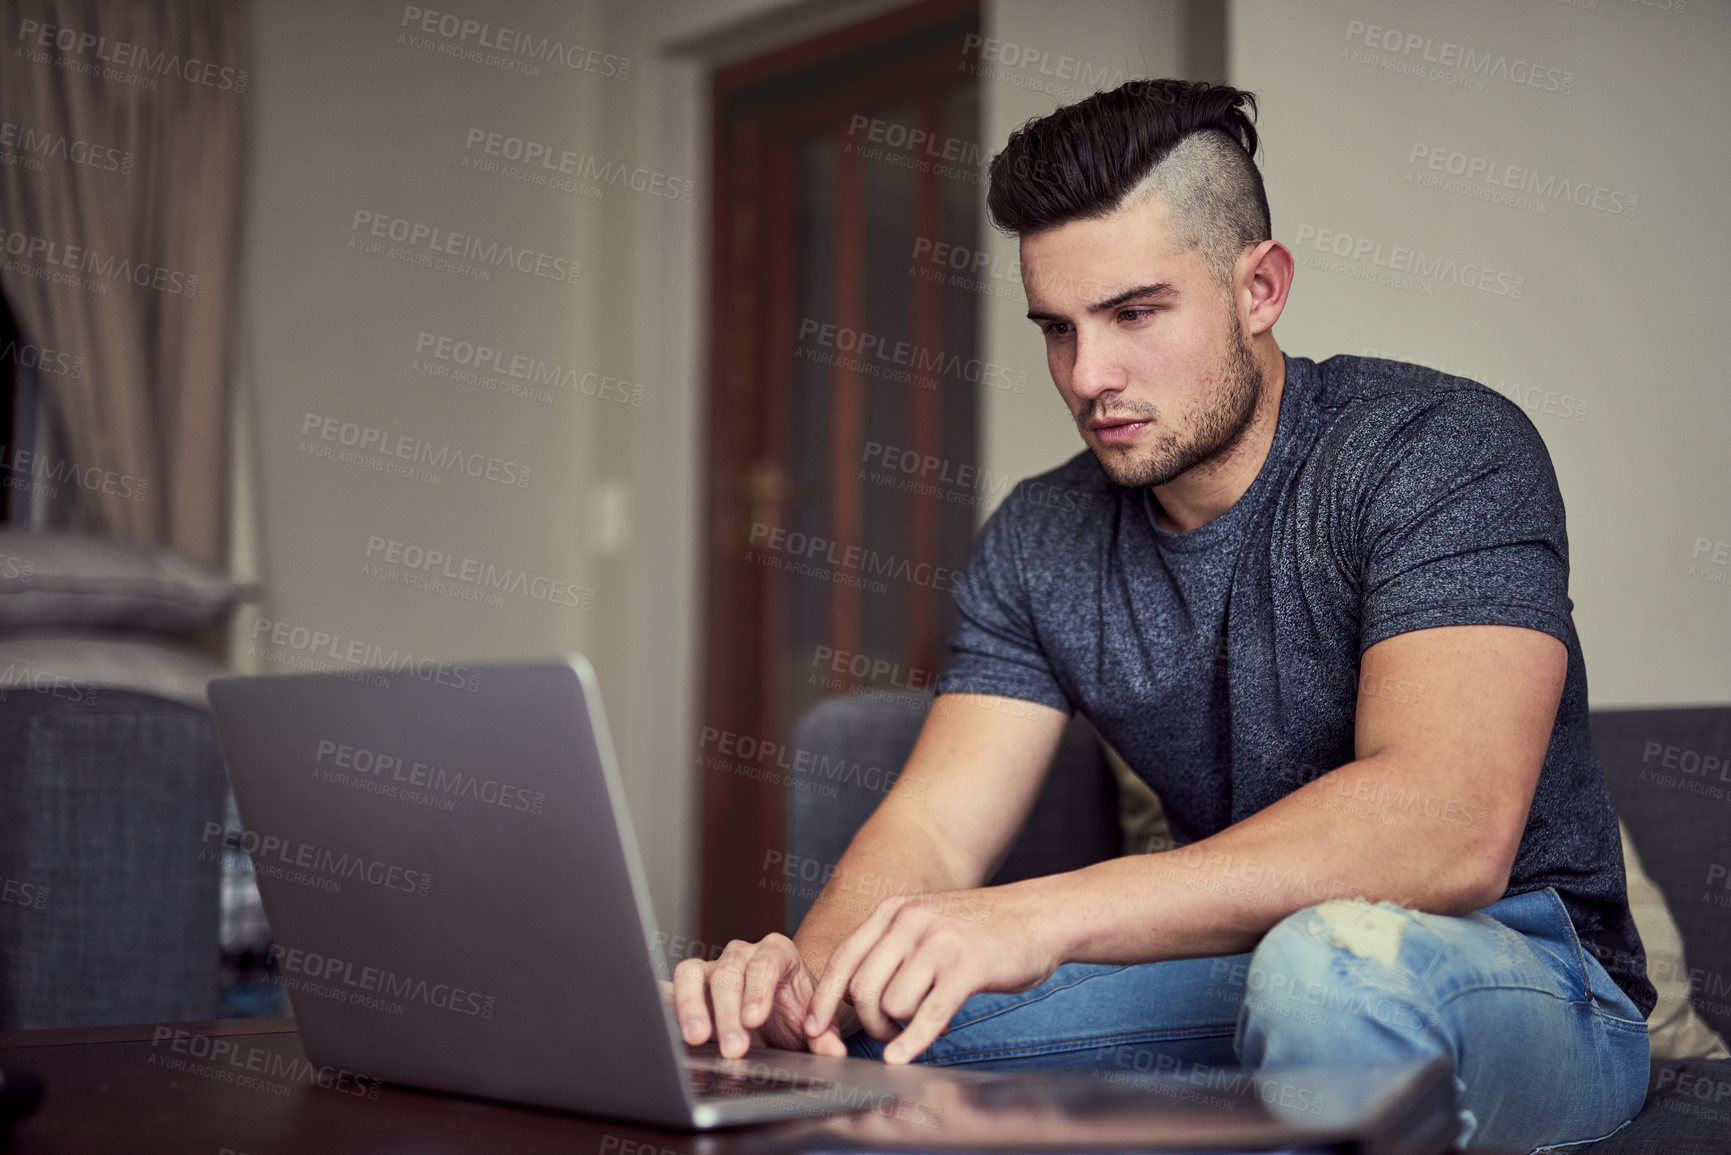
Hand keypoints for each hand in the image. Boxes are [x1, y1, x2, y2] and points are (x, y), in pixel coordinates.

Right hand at [670, 933, 848, 1058]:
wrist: (780, 1021)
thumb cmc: (796, 1016)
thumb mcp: (815, 1027)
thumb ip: (825, 1037)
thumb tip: (833, 1051)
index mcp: (778, 953)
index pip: (766, 962)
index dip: (758, 989)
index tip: (754, 1019)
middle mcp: (743, 954)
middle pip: (729, 972)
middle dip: (728, 1011)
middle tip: (733, 1047)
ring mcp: (713, 968)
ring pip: (693, 973)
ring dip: (692, 1006)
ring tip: (697, 1039)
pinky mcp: (690, 987)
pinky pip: (671, 988)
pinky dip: (667, 1005)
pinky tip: (665, 1027)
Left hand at [804, 888, 1056, 1063]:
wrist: (1040, 915)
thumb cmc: (980, 929)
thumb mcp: (926, 923)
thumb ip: (890, 949)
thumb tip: (851, 994)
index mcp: (894, 911)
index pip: (843, 959)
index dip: (824, 999)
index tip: (814, 1029)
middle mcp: (911, 920)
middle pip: (863, 989)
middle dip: (872, 1023)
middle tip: (891, 1033)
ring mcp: (939, 941)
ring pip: (892, 1005)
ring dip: (902, 1028)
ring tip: (925, 1023)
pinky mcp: (967, 966)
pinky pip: (928, 1014)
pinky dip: (912, 1042)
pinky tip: (903, 1057)